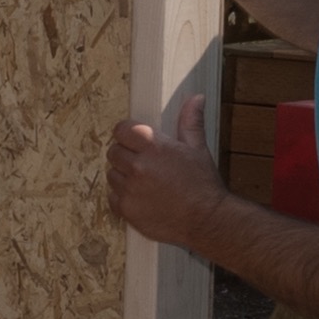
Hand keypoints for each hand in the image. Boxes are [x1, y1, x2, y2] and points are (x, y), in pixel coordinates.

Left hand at [106, 112, 232, 256]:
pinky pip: (112, 197)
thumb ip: (190, 122)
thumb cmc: (203, 184)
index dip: (127, 134)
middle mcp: (137, 166)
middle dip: (125, 154)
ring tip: (142, 182)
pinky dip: (122, 197)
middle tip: (141, 163)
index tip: (134, 140)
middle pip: (113, 152)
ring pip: (111, 174)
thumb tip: (196, 98)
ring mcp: (129, 190)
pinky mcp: (127, 210)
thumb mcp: (198, 149)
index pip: (121, 130)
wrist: (206, 220)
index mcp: (153, 147)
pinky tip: (140, 197)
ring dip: (122, 176)